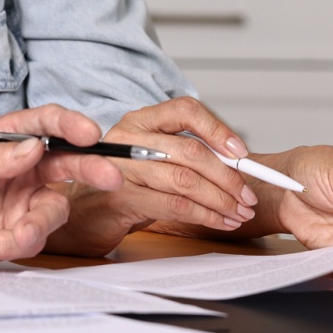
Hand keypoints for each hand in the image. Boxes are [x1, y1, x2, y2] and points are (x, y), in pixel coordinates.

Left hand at [0, 105, 122, 266]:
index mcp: (3, 139)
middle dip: (91, 169)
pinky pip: (29, 240)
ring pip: (53, 211)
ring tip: (4, 237)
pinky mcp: (12, 232)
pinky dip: (7, 245)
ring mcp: (19, 201)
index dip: (70, 125)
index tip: (89, 133)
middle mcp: (20, 168)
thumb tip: (34, 147)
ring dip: (34, 227)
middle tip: (108, 176)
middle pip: (68, 164)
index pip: (44, 124)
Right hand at [50, 97, 258, 255]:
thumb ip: (183, 152)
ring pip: (185, 180)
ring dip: (221, 200)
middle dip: (228, 176)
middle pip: (190, 150)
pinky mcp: (121, 197)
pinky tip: (219, 222)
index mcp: (139, 121)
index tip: (241, 154)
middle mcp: (128, 138)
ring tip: (239, 212)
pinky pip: (175, 205)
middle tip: (248, 196)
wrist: (85, 213)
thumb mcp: (151, 158)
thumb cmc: (124, 185)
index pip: (185, 110)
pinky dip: (205, 216)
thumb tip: (234, 161)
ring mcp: (122, 168)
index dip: (218, 129)